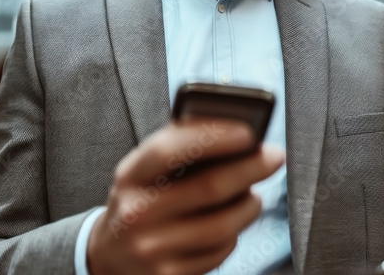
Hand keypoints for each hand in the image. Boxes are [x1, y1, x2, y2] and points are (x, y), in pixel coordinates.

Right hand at [87, 119, 284, 274]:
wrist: (110, 254)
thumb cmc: (140, 198)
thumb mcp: (143, 170)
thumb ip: (178, 147)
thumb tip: (233, 129)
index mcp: (129, 177)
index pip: (168, 151)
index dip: (211, 138)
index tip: (248, 132)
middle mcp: (136, 213)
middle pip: (208, 188)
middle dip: (250, 169)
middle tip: (274, 157)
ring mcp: (152, 249)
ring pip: (222, 225)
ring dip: (249, 206)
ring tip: (255, 195)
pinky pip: (219, 253)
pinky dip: (233, 235)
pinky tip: (231, 223)